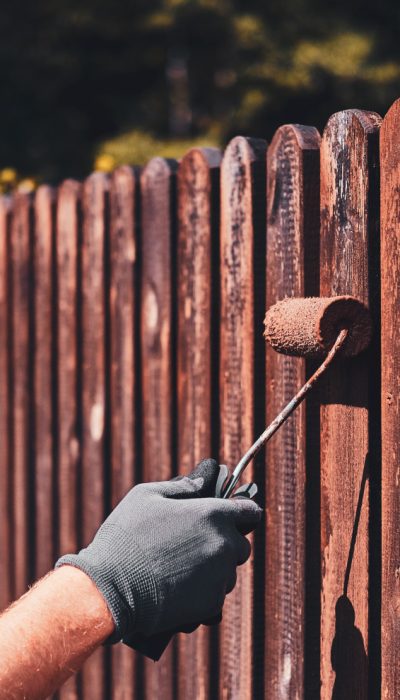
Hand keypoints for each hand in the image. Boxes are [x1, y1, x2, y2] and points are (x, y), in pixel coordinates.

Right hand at [55, 459, 261, 644]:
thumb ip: (183, 485)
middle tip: (192, 545)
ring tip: (178, 570)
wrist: (110, 590)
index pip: (250, 511)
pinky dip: (201, 595)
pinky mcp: (210, 605)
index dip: (241, 512)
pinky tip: (176, 589)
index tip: (231, 516)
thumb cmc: (125, 537)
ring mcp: (220, 577)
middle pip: (240, 545)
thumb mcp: (146, 496)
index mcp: (212, 514)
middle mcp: (223, 545)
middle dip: (224, 544)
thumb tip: (206, 476)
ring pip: (227, 573)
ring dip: (212, 571)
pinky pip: (215, 597)